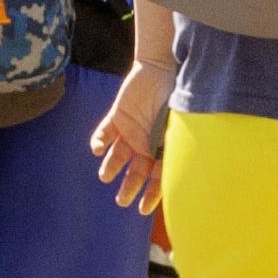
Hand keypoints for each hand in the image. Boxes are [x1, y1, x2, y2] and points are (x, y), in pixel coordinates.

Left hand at [89, 60, 174, 213]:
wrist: (163, 67)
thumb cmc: (178, 95)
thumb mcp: (181, 124)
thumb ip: (176, 146)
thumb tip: (180, 172)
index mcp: (164, 146)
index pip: (158, 176)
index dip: (151, 194)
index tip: (143, 210)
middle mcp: (146, 142)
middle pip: (136, 170)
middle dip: (129, 187)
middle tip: (121, 201)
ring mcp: (131, 130)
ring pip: (117, 155)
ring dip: (110, 166)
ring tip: (105, 176)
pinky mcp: (117, 117)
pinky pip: (104, 132)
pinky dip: (98, 141)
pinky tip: (96, 148)